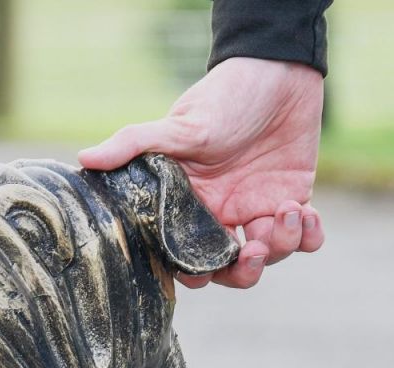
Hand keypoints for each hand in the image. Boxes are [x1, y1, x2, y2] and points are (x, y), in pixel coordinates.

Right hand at [78, 57, 324, 288]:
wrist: (278, 67)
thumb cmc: (224, 94)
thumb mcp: (180, 124)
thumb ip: (135, 144)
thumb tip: (84, 158)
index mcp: (192, 207)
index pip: (189, 257)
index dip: (197, 274)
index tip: (205, 270)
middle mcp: (224, 215)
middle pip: (232, 269)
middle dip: (245, 272)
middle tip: (253, 250)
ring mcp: (260, 209)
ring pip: (270, 255)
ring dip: (282, 245)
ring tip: (290, 210)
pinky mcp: (294, 199)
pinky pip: (305, 237)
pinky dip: (309, 236)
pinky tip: (307, 214)